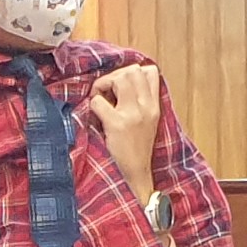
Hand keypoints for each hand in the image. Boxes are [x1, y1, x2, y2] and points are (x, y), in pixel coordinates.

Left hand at [85, 63, 161, 184]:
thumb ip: (140, 103)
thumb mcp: (147, 122)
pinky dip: (92, 105)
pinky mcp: (117, 124)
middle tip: (105, 92)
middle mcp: (146, 107)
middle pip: (132, 71)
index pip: (150, 72)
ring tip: (99, 100)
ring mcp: (133, 115)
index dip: (131, 72)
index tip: (119, 86)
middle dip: (114, 76)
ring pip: (118, 78)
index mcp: (154, 106)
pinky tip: (95, 117)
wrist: (136, 176)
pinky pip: (98, 101)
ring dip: (102, 85)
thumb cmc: (136, 150)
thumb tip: (121, 83)